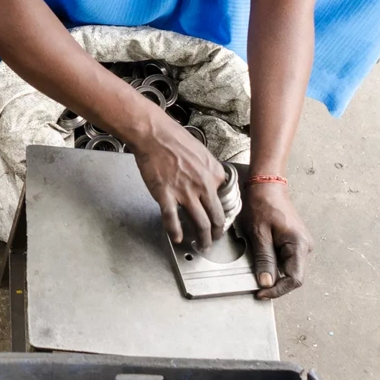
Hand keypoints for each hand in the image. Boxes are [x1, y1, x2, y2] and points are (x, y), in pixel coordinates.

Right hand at [129, 115, 226, 246]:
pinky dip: (175, 231)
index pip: (225, 201)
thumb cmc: (175, 139)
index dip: (223, 214)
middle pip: (215, 217)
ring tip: (201, 245)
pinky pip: (172, 218)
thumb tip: (212, 183)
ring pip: (200, 222)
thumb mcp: (202, 153)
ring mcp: (185, 192)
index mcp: (214, 174)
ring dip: (202, 238)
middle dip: (217, 233)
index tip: (219, 220)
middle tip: (214, 239)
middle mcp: (203, 186)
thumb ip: (209, 171)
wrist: (153, 134)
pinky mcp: (165, 194)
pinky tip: (177, 238)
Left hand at [241, 181, 312, 298]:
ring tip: (255, 271)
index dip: (278, 290)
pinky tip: (260, 261)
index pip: (294, 278)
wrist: (266, 186)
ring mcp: (300, 244)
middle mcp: (305, 246)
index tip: (260, 294)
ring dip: (273, 273)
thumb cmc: (261, 205)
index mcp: (299, 245)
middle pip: (292, 275)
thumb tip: (267, 283)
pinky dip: (273, 264)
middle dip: (274, 283)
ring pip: (287, 268)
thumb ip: (264, 259)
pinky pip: (284, 259)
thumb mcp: (259, 233)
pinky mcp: (293, 242)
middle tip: (254, 285)